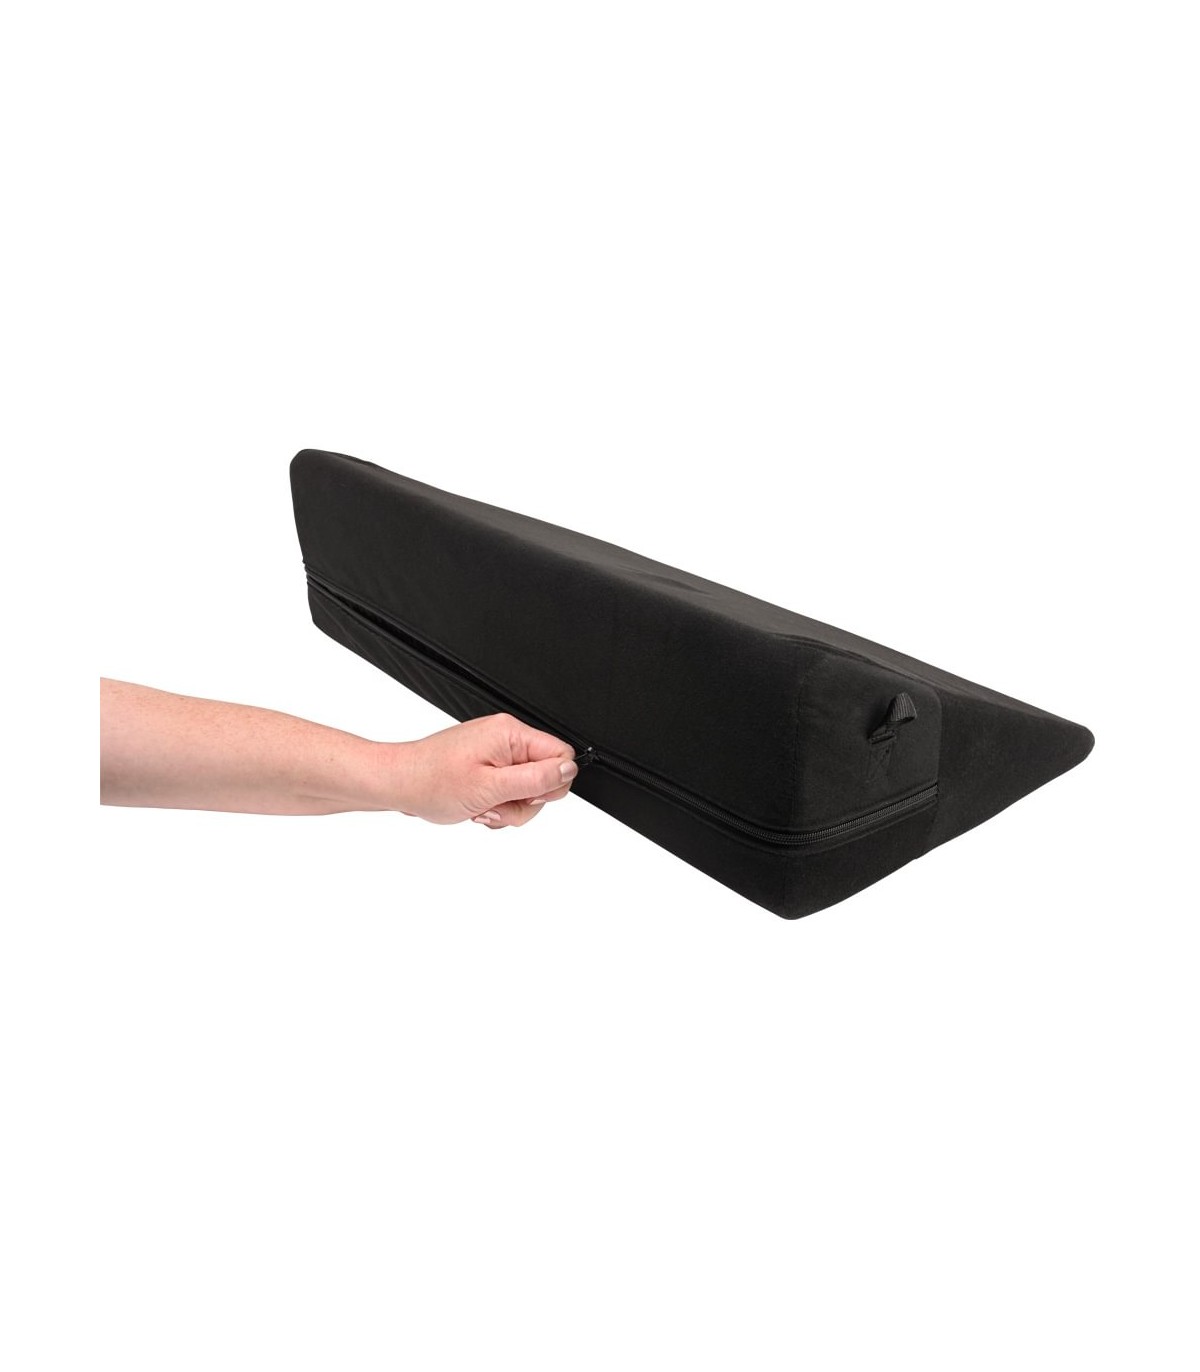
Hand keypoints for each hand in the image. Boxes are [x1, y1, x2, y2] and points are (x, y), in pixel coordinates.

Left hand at [390, 713, 579, 828]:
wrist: (398, 784)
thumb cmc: (431, 781)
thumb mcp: (489, 787)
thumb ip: (534, 779)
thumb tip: (569, 770)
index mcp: (510, 734)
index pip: (561, 755)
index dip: (550, 784)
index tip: (525, 796)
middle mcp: (506, 738)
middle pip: (545, 777)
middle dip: (525, 802)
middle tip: (495, 805)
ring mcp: (496, 753)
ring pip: (527, 789)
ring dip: (508, 808)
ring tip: (482, 808)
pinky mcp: (487, 766)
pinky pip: (509, 790)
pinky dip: (497, 805)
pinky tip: (478, 807)